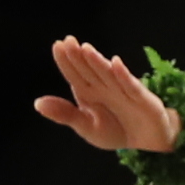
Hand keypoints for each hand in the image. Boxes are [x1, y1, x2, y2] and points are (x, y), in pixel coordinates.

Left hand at [35, 37, 183, 153]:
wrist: (147, 143)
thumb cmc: (116, 130)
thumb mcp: (86, 127)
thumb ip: (64, 114)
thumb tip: (37, 103)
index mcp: (89, 92)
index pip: (75, 74)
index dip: (66, 61)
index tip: (57, 46)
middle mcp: (105, 87)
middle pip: (90, 69)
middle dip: (79, 56)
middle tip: (69, 41)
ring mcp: (123, 90)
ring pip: (108, 74)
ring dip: (97, 62)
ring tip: (86, 50)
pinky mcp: (141, 98)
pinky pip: (131, 86)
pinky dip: (123, 76)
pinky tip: (115, 64)